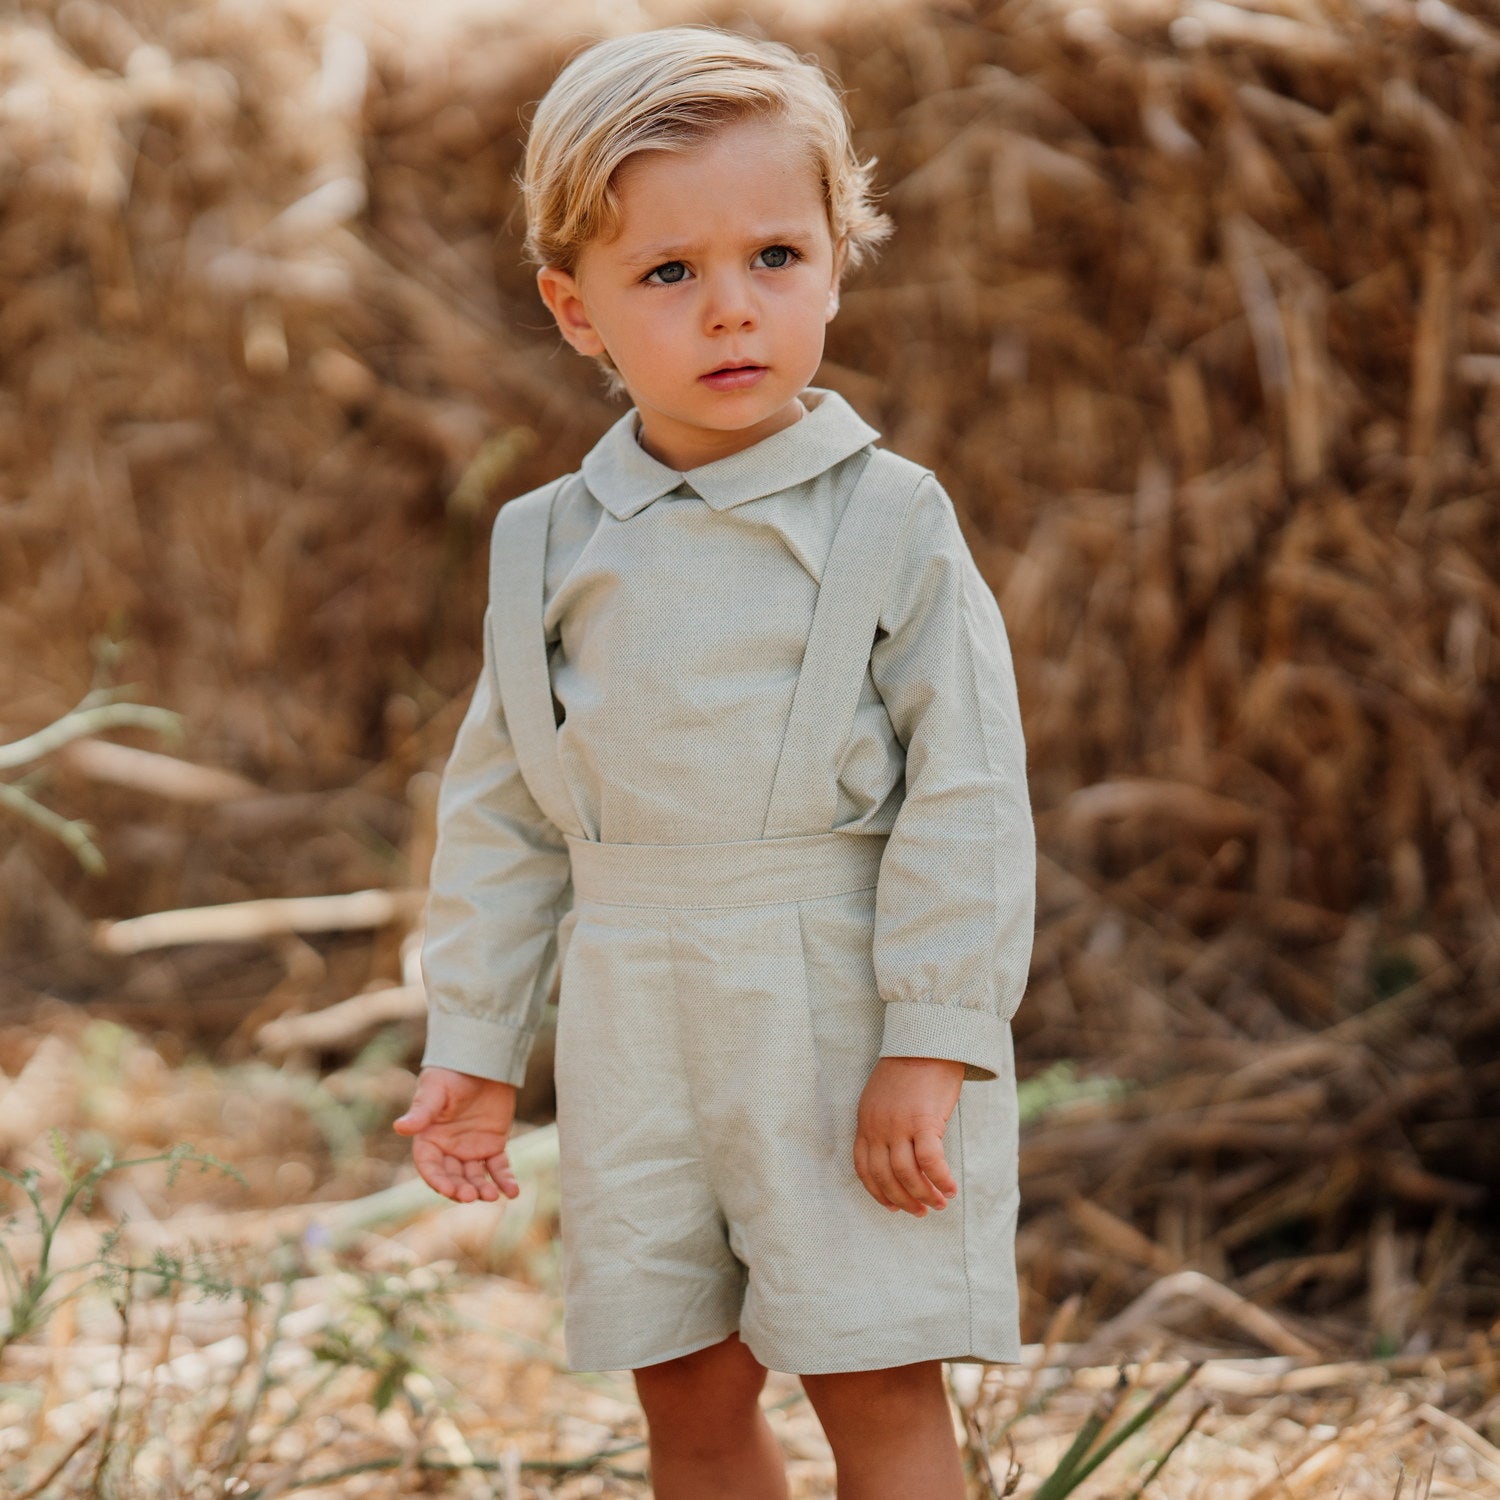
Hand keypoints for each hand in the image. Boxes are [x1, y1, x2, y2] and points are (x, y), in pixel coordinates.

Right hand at [392, 1067, 521, 1203]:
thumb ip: (422, 1112)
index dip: (438, 1180)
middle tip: (472, 1196)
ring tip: (492, 1196)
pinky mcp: (493, 1145)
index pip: (430, 1167)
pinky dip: (505, 1180)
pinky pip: (498, 1168)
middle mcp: (448, 1149)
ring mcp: (471, 1150)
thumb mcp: (435, 1091)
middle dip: (461, 1189)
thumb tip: (399, 1127)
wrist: (481, 1061)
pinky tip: (512, 1192)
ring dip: (483, 1189)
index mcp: (429, 1139)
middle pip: (452, 1177)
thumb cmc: (451, 1074)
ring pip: (475, 1177)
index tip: (449, 1190)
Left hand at [854, 1056, 963, 1215]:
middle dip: (903, 1200)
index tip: (893, 1206)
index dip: (878, 1192)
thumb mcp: (884, 1097)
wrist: (927, 1041)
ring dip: (923, 1195)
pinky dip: (940, 1180)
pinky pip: (930, 1161)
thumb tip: (899, 1154)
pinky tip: (950, 1189)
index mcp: (866, 1121)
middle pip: (885, 1176)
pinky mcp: (924, 1121)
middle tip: (920, 1212)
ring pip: (907, 1174)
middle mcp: (878, 1126)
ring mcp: (899, 1124)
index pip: (864, 1168)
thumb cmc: (911, 1069)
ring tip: (938, 1204)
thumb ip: (885, 1124)